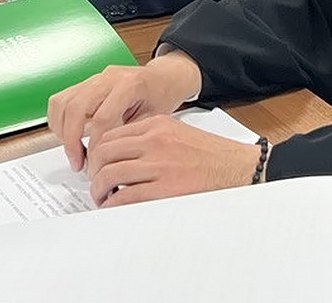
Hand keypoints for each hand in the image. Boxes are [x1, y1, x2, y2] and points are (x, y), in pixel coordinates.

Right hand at [47, 53, 203, 170]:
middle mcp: (109, 77)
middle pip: (76, 108)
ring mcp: (94, 78)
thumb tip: (110, 164)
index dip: (95, 146)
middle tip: (77, 163)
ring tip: (72, 151)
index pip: (102, 118)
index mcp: (130, 85)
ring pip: (63, 102)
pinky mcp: (84, 83)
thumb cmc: (160, 97)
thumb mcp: (155, 120)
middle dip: (71, 140)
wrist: (162, 78)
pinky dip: (59, 120)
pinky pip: (61, 99)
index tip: (95, 165)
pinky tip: (69, 136)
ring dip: (61, 130)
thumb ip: (131, 138)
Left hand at [85, 115, 262, 207]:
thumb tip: (123, 155)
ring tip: (102, 198)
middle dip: (93, 171)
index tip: (96, 166)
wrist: (238, 168)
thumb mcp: (178, 133)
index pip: (111, 135)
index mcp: (157, 125)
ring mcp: (159, 164)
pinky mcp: (164, 188)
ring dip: (98, 190)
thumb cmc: (211, 154)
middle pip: (104, 153)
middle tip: (94, 184)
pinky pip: (125, 197)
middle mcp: (155, 141)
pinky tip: (113, 207)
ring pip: (109, 175)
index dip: (97, 153)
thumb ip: (151, 138)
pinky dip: (112, 204)